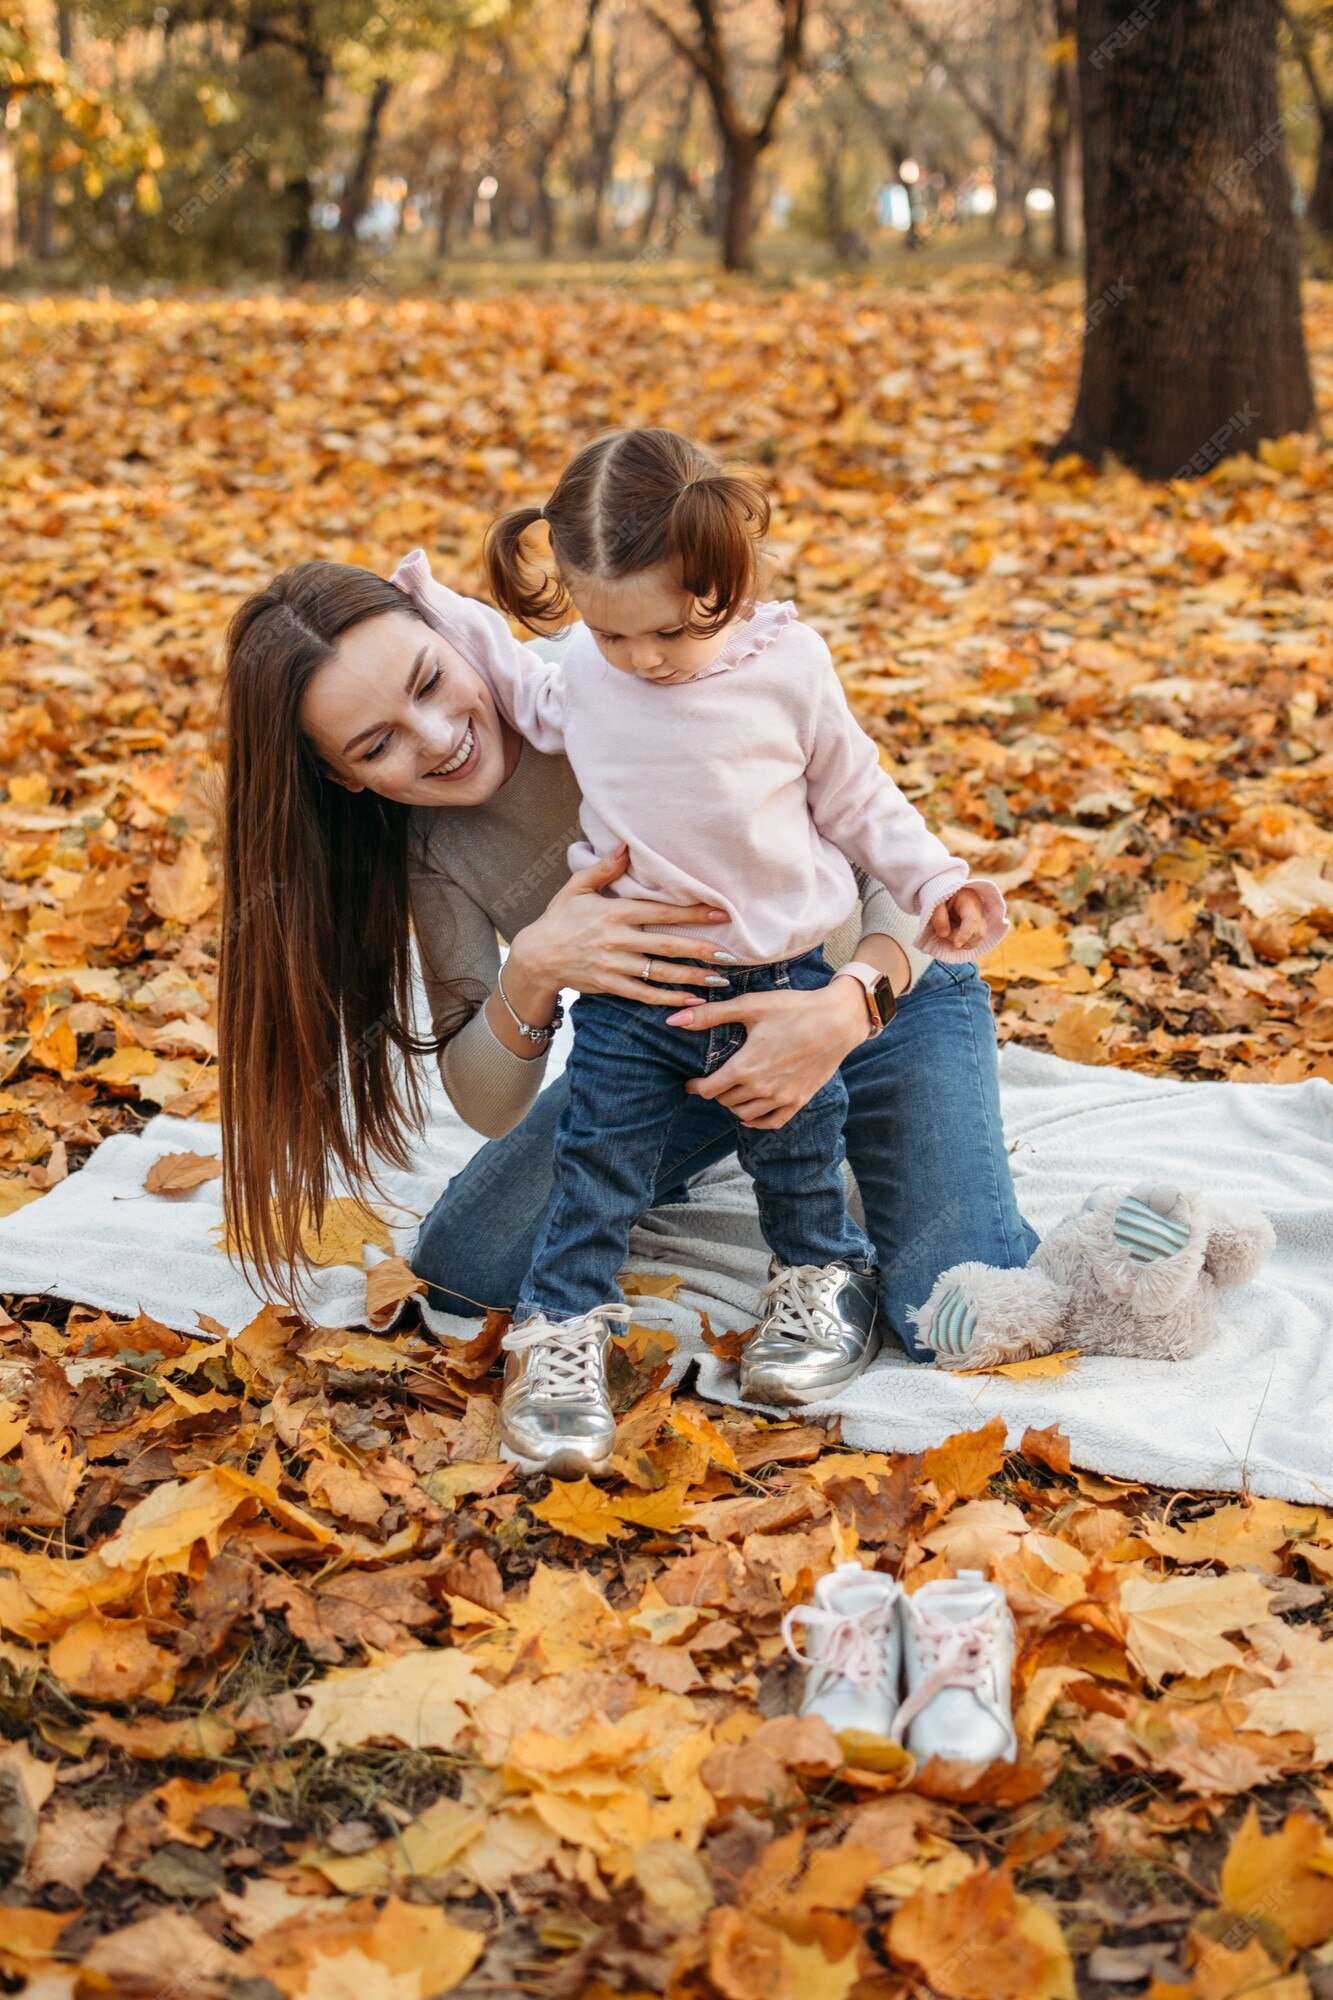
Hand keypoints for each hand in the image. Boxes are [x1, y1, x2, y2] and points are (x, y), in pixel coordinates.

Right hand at [507, 845, 734, 1011]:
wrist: (535, 957)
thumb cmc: (559, 919)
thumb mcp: (576, 887)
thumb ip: (604, 868)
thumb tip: (626, 845)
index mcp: (616, 912)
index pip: (663, 912)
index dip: (694, 913)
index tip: (721, 914)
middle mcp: (619, 939)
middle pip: (669, 945)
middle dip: (703, 950)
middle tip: (732, 955)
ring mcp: (615, 965)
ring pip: (661, 973)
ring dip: (693, 978)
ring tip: (720, 981)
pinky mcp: (611, 985)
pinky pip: (645, 994)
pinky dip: (669, 999)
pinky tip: (691, 1002)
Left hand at [664, 976, 870, 1127]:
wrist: (838, 1020)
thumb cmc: (794, 1009)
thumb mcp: (750, 1006)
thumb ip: (710, 1015)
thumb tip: (674, 1019)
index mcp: (745, 1067)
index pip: (709, 1089)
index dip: (695, 1086)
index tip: (691, 1082)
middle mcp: (762, 1088)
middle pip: (725, 1101)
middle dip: (716, 1092)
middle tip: (714, 1081)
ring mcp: (782, 1097)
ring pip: (745, 1113)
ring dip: (734, 1105)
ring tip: (732, 1092)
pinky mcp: (800, 1100)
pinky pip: (772, 1122)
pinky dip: (757, 1121)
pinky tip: (750, 1116)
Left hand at [930, 886, 986, 951]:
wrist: (947, 892)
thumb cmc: (941, 895)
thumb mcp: (935, 902)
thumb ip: (938, 916)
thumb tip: (944, 934)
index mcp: (969, 901)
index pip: (972, 920)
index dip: (965, 934)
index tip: (956, 944)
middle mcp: (979, 910)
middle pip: (978, 932)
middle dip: (960, 938)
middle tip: (944, 930)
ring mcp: (981, 918)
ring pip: (979, 937)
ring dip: (963, 942)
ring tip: (949, 932)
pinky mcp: (978, 926)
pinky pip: (976, 939)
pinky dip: (965, 943)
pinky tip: (955, 936)